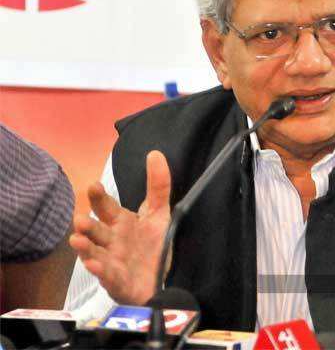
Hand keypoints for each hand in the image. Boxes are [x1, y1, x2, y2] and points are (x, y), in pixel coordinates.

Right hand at [69, 151, 170, 304]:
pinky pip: (107, 276)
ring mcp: (111, 260)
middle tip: (80, 219)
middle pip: (96, 231)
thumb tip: (155, 153)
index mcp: (119, 222)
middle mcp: (111, 240)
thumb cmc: (151, 244)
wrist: (158, 280)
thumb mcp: (158, 213)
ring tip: (77, 239)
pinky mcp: (116, 281)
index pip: (106, 207)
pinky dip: (100, 270)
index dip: (99, 198)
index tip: (93, 186)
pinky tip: (94, 264)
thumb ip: (158, 186)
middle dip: (87, 225)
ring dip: (85, 247)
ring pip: (94, 252)